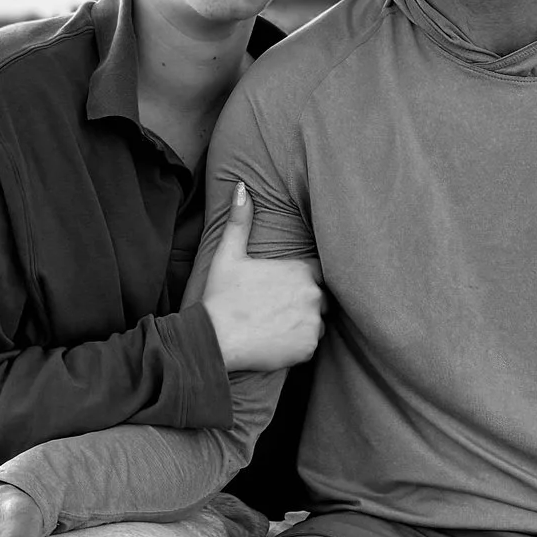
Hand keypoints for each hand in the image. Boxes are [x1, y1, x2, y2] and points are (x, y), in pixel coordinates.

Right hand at [199, 182, 323, 371]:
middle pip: (320, 297)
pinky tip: (276, 341)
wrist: (215, 339)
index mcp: (299, 270)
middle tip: (278, 309)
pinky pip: (311, 345)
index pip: (316, 272)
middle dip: (305, 301)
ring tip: (277, 325)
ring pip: (318, 322)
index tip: (284, 287)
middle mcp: (313, 295)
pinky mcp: (308, 348)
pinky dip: (298, 344)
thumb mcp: (228, 254)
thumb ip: (239, 221)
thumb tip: (240, 188)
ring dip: (304, 323)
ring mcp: (313, 323)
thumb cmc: (221, 296)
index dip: (302, 279)